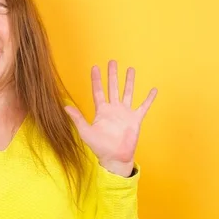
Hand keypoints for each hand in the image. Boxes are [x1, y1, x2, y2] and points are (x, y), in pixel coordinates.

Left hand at [64, 60, 156, 176]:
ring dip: (129, 81)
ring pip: (127, 92)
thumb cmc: (99, 146)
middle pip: (113, 87)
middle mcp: (113, 109)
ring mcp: (125, 113)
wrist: (115, 157)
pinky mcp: (135, 119)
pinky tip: (154, 90)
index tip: (95, 67)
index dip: (96, 79)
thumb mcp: (86, 131)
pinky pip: (144, 106)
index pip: (98, 91)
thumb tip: (65, 107)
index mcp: (102, 111)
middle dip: (112, 75)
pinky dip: (149, 98)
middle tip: (112, 61)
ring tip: (130, 69)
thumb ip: (77, 118)